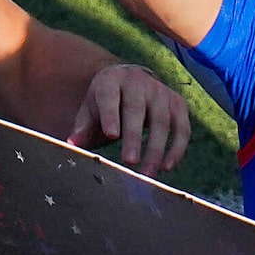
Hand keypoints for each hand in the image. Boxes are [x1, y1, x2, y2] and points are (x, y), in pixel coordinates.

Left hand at [67, 63, 190, 172]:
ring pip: (162, 121)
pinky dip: (177, 148)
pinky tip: (168, 167)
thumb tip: (73, 145)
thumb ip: (83, 127)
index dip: (111, 115)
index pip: (110, 97)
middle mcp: (138, 82)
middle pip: (137, 110)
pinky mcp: (177, 103)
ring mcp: (161, 91)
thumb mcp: (91, 108)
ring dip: (156, 150)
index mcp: (111, 81)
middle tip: (130, 162)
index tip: (112, 135)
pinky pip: (182, 127)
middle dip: (134, 137)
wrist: (132, 80)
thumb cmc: (107, 100)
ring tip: (148, 174)